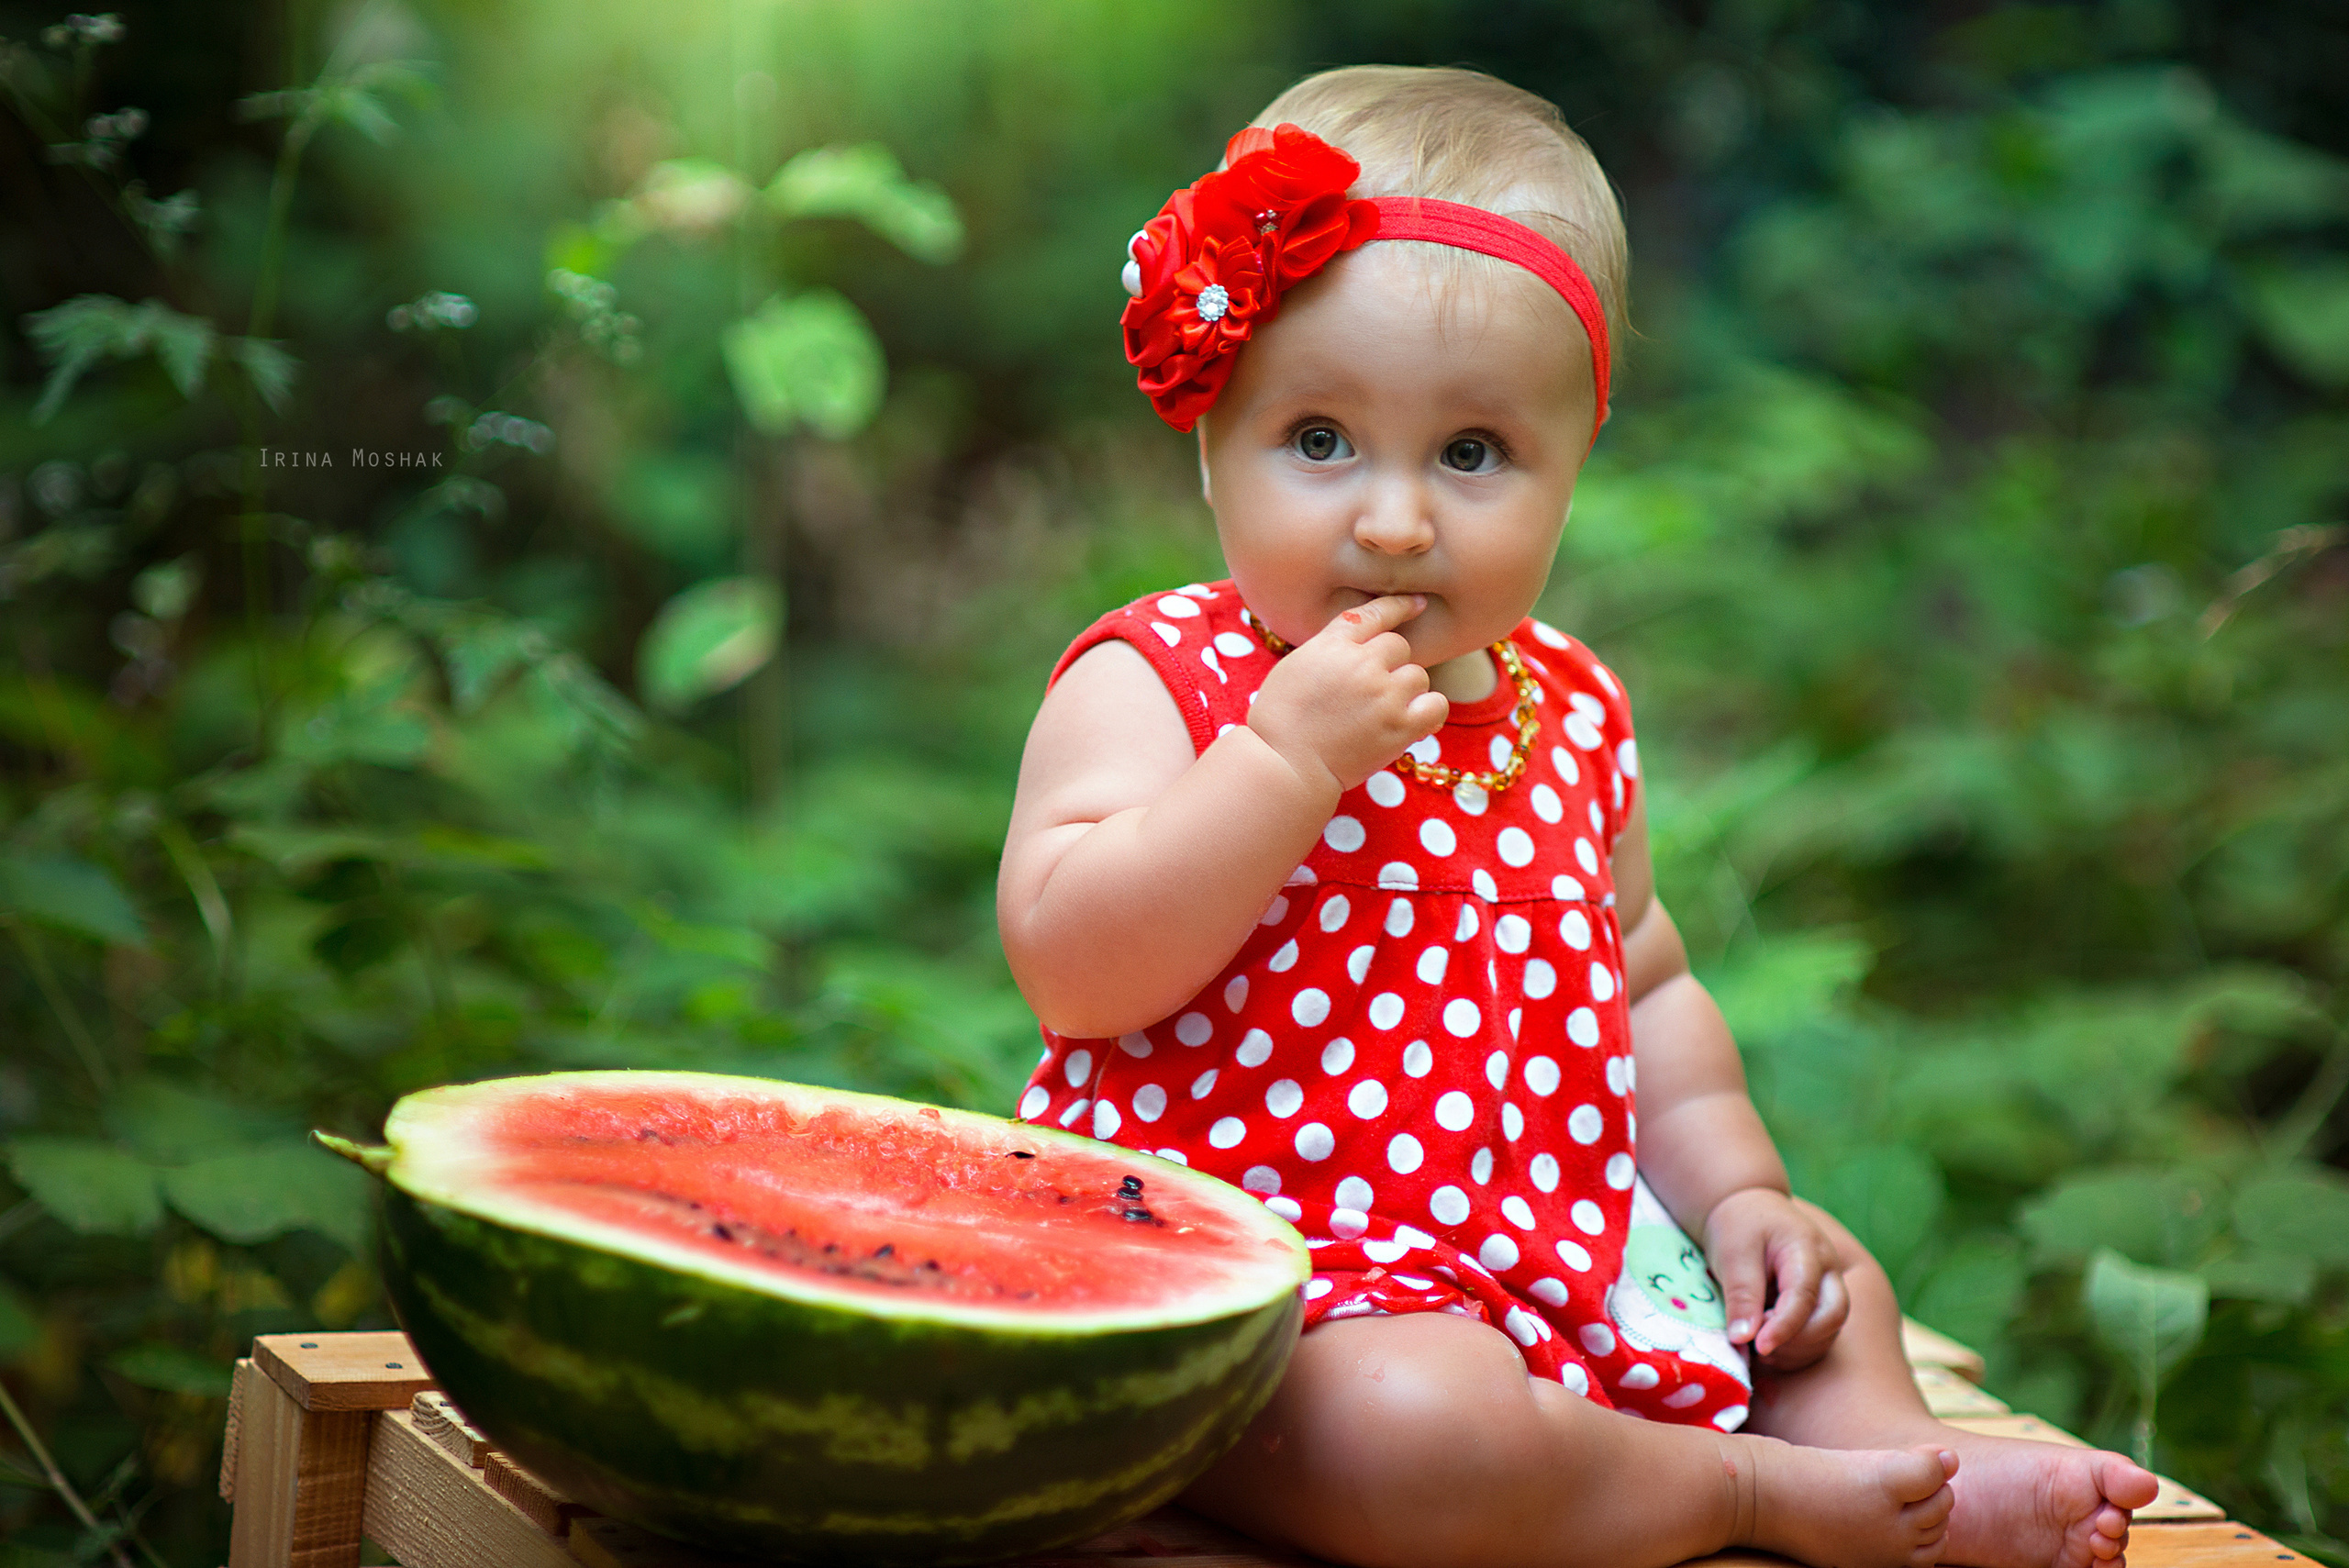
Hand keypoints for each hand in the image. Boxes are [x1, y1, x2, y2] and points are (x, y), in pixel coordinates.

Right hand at [1246, 595, 1448, 794]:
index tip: (1417, 604)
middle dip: (1390, 664)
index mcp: (1332, 646)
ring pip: (1418, 675)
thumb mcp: (1294, 667)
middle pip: (1399, 646)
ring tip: (1387, 710)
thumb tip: (1359, 645)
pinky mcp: (1399, 727)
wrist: (1285, 765)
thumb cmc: (1280, 721)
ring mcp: (1383, 695)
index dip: (1398, 606)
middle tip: (1373, 690)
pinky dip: (1430, 710)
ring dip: (1407, 689)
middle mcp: (1361, 664)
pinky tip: (1418, 719)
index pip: (1373, 614)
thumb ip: (1329, 649)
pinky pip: (1436, 705)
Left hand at [1702, 1187, 1848, 1370]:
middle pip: (1833, 1317)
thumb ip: (1741, 1294)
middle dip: (1798, 1341)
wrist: (1746, 1208)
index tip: (1758, 1346)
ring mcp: (1827, 1290)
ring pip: (1828, 1333)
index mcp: (1808, 1250)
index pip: (1805, 1296)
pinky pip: (1817, 1339)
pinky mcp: (1817, 1306)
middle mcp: (1827, 1272)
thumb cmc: (1739, 1225)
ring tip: (1755, 1347)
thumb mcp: (1733, 1253)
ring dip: (1794, 1350)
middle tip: (1758, 1346)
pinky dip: (1793, 1351)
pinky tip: (1764, 1348)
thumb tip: (1742, 1339)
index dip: (1784, 1327)